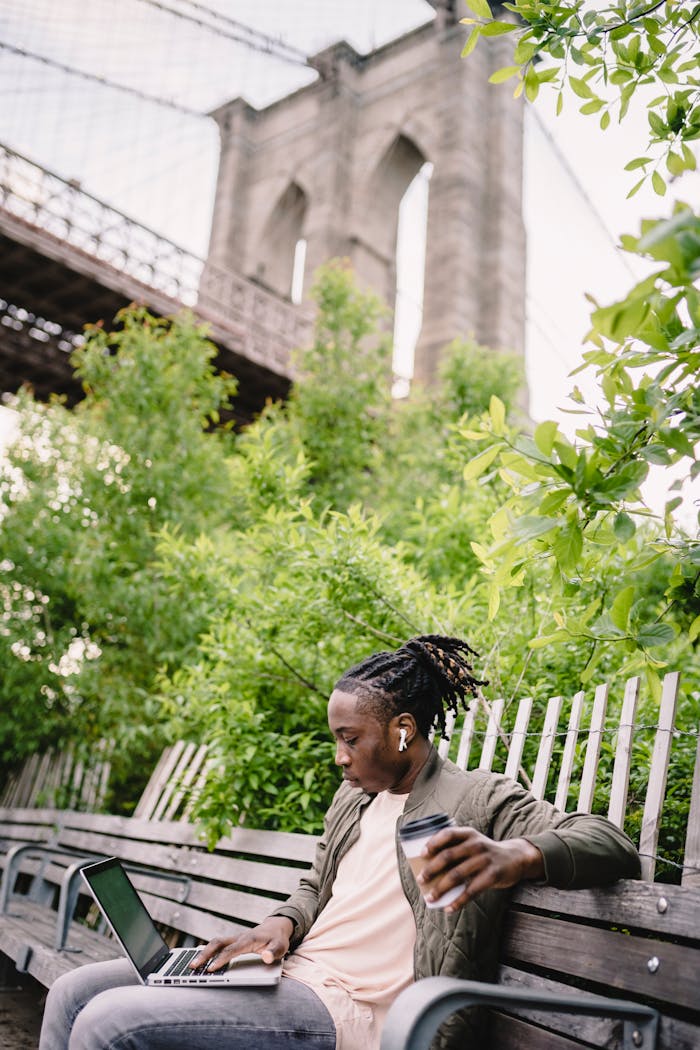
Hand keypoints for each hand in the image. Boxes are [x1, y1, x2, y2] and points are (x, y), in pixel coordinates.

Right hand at [189, 916, 294, 970]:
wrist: (276, 927)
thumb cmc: (277, 939)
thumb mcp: (281, 947)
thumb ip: (274, 952)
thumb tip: (265, 957)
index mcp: (249, 939)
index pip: (232, 949)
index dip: (221, 959)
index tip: (211, 969)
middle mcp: (239, 937)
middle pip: (218, 943)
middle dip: (204, 954)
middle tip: (193, 966)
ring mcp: (234, 938)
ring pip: (215, 943)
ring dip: (203, 953)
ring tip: (192, 965)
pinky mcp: (232, 942)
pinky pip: (217, 945)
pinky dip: (207, 951)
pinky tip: (200, 960)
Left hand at [417, 826, 543, 912]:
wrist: (515, 858)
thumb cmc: (485, 853)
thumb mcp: (473, 843)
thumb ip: (456, 850)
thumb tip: (429, 869)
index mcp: (469, 834)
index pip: (447, 833)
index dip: (433, 843)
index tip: (422, 854)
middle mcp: (476, 844)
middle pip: (448, 856)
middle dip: (431, 869)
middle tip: (420, 880)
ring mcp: (485, 860)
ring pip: (457, 875)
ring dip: (441, 888)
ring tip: (430, 898)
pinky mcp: (492, 875)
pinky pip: (471, 890)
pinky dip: (458, 901)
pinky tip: (448, 908)